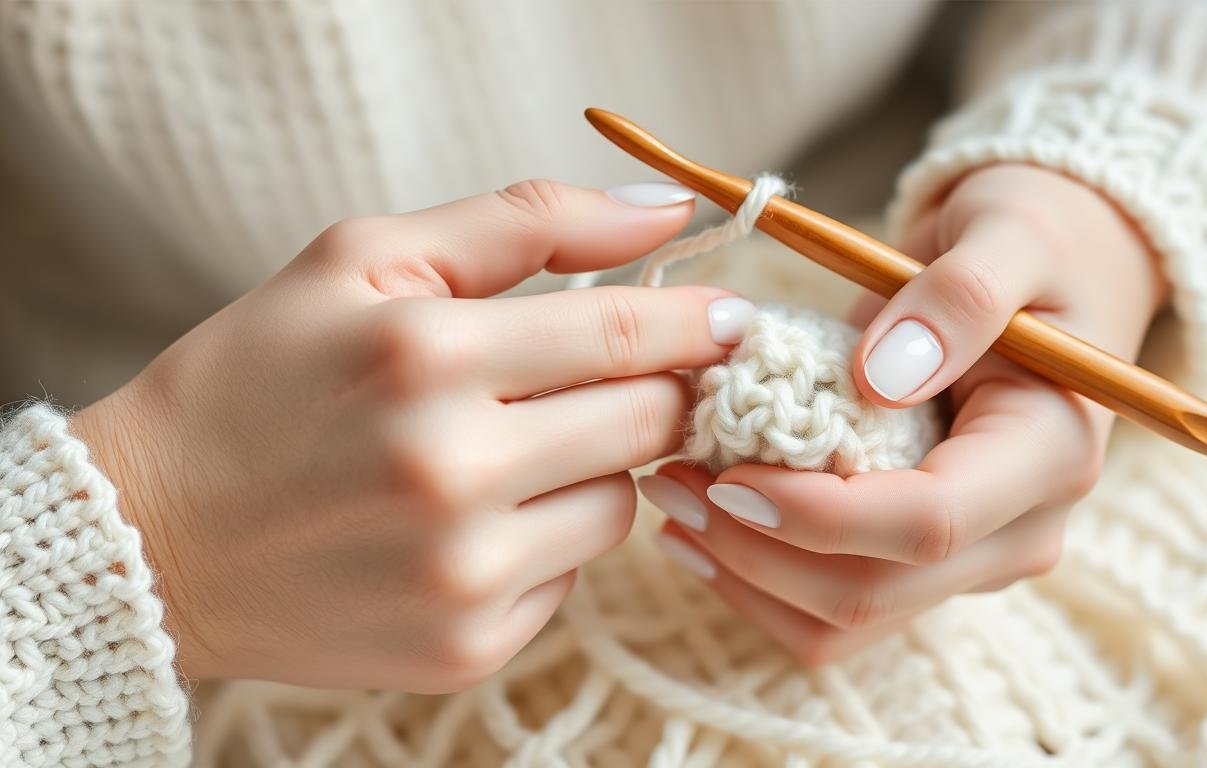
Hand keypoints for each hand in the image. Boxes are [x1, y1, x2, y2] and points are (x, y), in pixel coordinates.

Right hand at [71, 179, 755, 690]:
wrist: (154, 535)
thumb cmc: (260, 378)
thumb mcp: (364, 260)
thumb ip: (523, 221)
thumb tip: (663, 217)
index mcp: (427, 356)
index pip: (632, 334)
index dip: (702, 323)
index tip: (732, 319)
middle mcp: (453, 471)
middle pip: (650, 423)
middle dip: (655, 392)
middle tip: (618, 376)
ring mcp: (463, 573)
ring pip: (623, 506)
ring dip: (596, 468)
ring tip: (509, 449)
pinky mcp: (465, 647)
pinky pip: (573, 579)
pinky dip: (546, 541)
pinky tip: (472, 521)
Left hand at [640, 164, 1167, 662]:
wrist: (1038, 277)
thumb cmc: (1028, 244)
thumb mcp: (1008, 235)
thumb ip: (960, 298)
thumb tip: (883, 377)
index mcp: (1049, 457)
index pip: (929, 524)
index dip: (820, 514)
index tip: (729, 476)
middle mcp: (1018, 531)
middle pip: (873, 591)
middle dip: (757, 551)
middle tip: (670, 483)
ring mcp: (970, 559)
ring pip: (842, 621)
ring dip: (744, 576)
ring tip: (671, 500)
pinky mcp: (922, 563)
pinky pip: (831, 610)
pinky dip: (756, 581)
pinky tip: (699, 529)